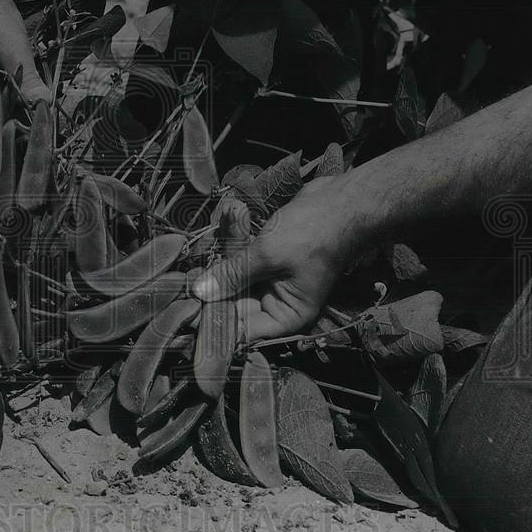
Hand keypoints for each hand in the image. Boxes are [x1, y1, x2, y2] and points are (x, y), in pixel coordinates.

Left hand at [191, 176, 367, 341]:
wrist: (344, 202)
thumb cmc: (312, 234)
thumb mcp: (266, 256)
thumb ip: (231, 276)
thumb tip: (199, 293)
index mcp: (285, 316)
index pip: (241, 329)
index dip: (214, 320)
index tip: (186, 307)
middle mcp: (278, 304)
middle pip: (233, 303)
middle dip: (215, 280)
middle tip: (191, 268)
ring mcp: (272, 280)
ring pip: (234, 276)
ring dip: (227, 250)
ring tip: (231, 223)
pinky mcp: (267, 258)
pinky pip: (242, 256)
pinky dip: (236, 238)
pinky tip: (235, 214)